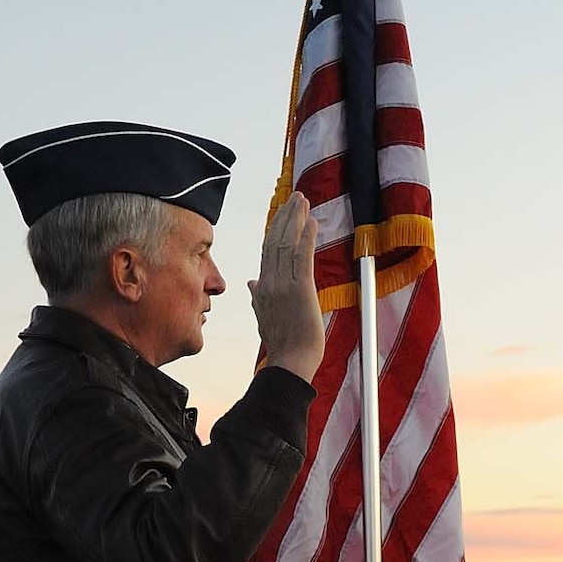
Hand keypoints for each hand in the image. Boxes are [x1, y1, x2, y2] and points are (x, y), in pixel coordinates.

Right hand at [250, 192, 322, 383]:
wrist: (290, 364)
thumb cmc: (283, 345)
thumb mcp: (264, 317)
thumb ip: (257, 297)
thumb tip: (250, 282)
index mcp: (262, 288)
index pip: (267, 251)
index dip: (275, 228)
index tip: (283, 212)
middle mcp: (269, 283)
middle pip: (275, 241)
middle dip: (286, 216)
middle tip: (296, 197)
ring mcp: (283, 285)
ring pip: (287, 244)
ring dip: (296, 219)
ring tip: (304, 201)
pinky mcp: (300, 290)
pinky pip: (301, 257)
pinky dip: (306, 237)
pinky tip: (312, 222)